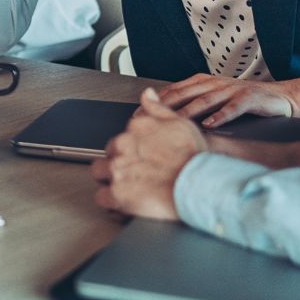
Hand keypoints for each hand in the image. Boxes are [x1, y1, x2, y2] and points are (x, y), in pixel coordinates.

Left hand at [91, 88, 206, 220]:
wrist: (200, 184)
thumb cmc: (195, 157)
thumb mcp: (180, 123)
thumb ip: (158, 108)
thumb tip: (147, 94)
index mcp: (135, 128)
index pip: (120, 137)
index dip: (129, 151)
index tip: (140, 159)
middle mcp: (122, 146)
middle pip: (108, 154)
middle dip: (118, 164)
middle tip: (136, 176)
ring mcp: (117, 170)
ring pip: (99, 173)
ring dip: (110, 180)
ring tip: (129, 189)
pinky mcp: (117, 193)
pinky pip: (102, 198)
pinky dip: (110, 202)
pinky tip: (123, 204)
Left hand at [156, 72, 294, 127]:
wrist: (280, 98)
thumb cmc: (243, 102)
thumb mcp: (214, 100)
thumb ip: (192, 105)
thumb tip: (163, 120)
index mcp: (202, 82)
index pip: (172, 91)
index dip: (154, 103)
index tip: (138, 116)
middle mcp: (214, 83)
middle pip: (184, 94)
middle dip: (164, 107)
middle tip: (148, 121)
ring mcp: (231, 89)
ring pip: (205, 99)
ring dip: (188, 111)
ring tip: (174, 122)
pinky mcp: (249, 98)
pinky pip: (232, 107)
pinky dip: (220, 115)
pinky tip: (209, 124)